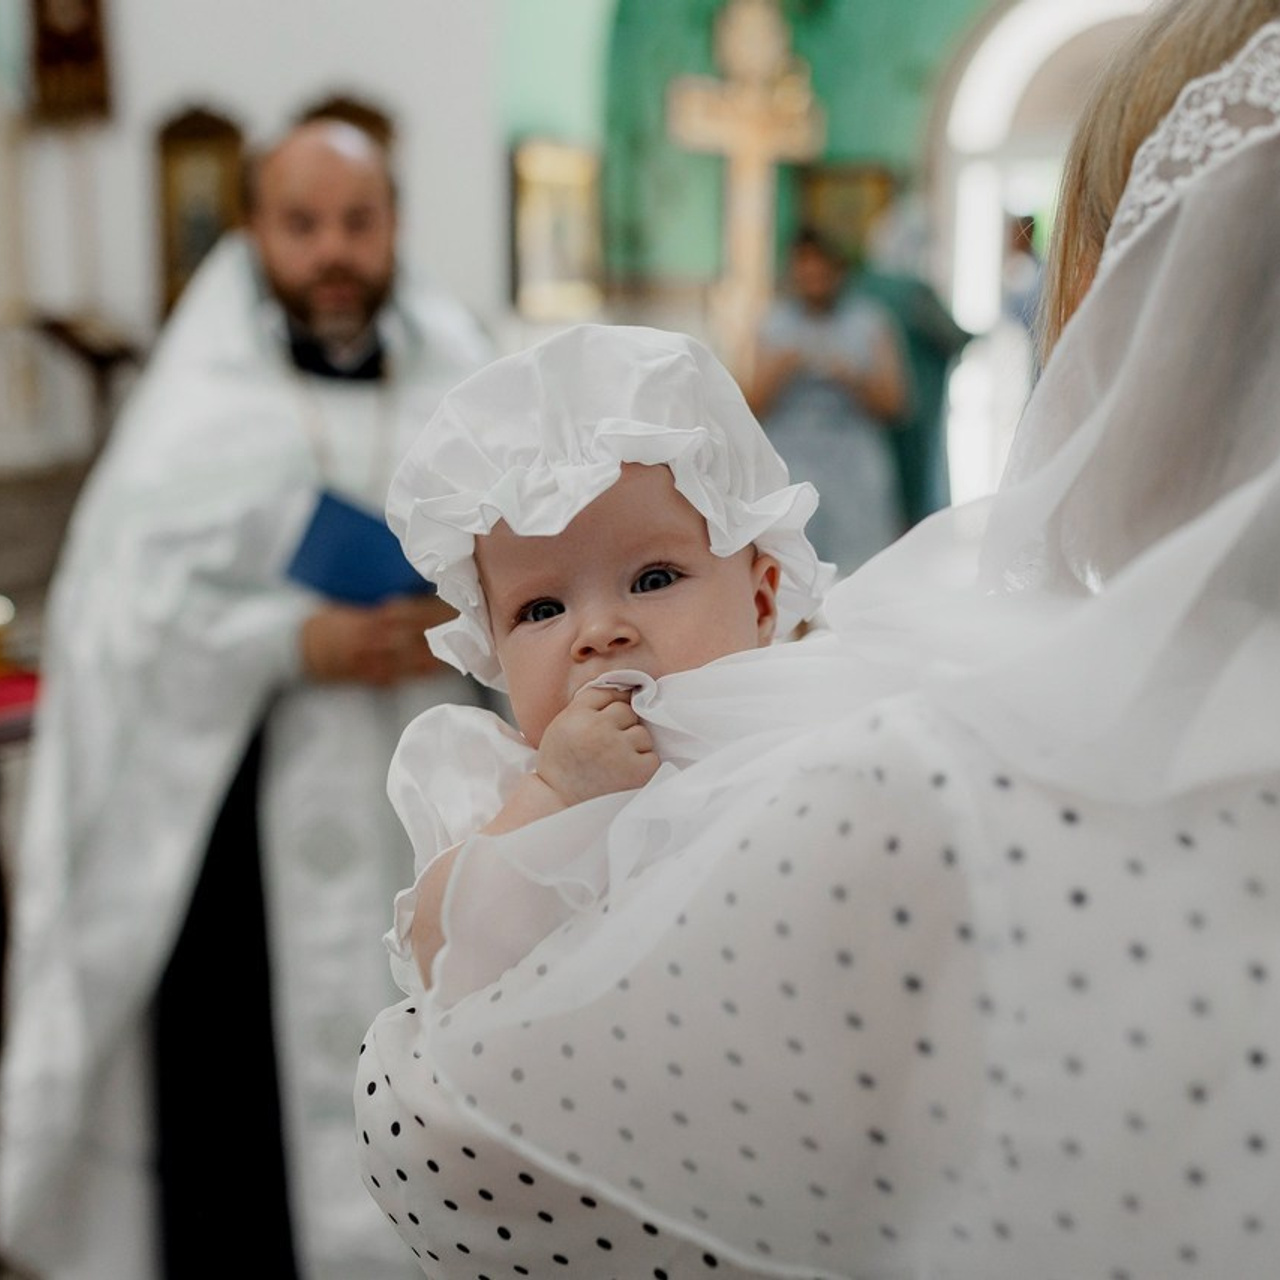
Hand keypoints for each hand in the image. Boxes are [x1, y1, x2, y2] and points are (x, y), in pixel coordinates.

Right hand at [300, 594, 456, 685]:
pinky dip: (427, 668)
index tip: (459, 600)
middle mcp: (377, 642)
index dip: (438, 607)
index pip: (414, 611)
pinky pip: (407, 673)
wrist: (297, 649)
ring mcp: (377, 662)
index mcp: (372, 619)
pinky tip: (444, 663)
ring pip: (419, 656)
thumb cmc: (327, 618)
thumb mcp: (349, 599)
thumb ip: (379, 599)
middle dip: (448, 626)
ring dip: (445, 649)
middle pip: (422, 633)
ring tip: (470, 642)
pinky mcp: (374, 677)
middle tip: (476, 618)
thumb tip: (417, 585)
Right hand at [534, 683, 658, 805]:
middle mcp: (600, 730)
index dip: (607, 707)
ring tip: (613, 763)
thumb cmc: (562, 763)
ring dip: (633, 745)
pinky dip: (642, 764)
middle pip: (627, 711)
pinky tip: (623, 774)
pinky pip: (652, 756)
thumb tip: (625, 687)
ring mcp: (621, 751)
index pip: (608, 693)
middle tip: (602, 748)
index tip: (602, 722)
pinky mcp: (638, 772)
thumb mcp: (563, 724)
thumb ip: (589, 702)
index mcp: (578, 716)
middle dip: (620, 725)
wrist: (560, 804)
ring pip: (642, 733)